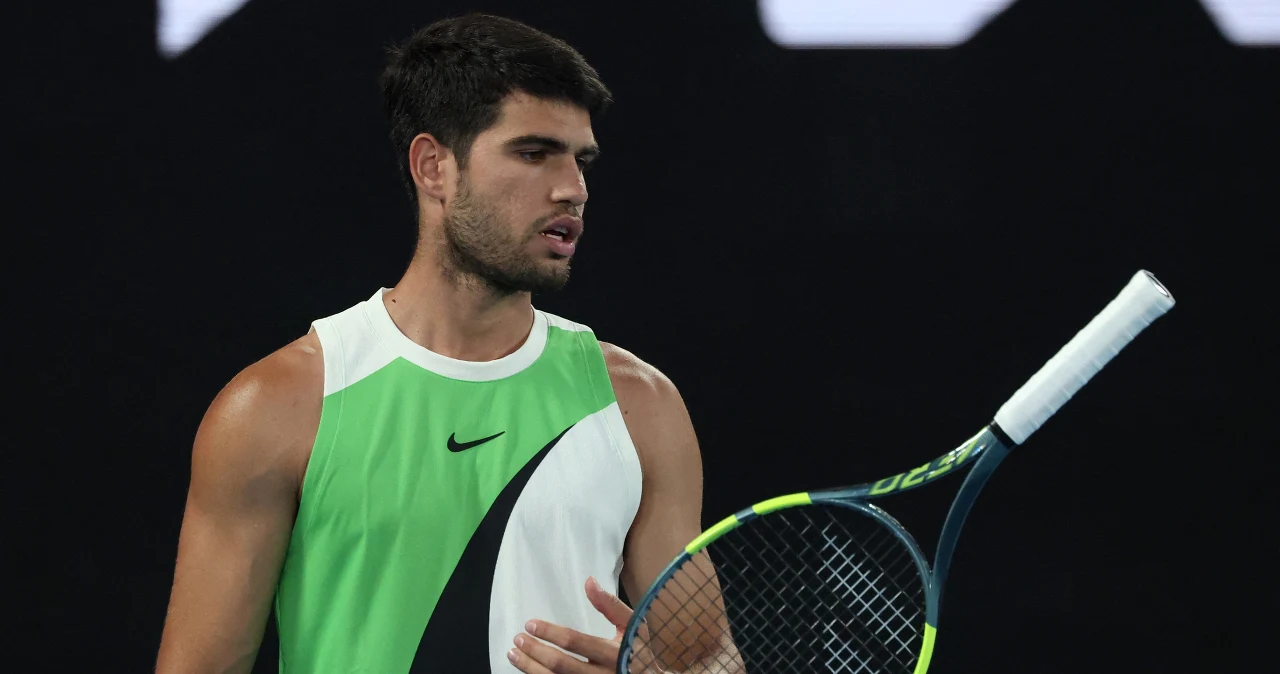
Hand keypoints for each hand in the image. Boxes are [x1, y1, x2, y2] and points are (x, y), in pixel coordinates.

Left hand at [509, 576, 633, 672]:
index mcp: (614, 654)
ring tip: (513, 654)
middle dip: (536, 652)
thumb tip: (589, 581)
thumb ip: (610, 605)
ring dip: (531, 669)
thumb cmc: (641, 650)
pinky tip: (528, 671)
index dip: (551, 633)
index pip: (576, 643)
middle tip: (518, 639)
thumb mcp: (631, 625)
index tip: (530, 624)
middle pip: (562, 666)